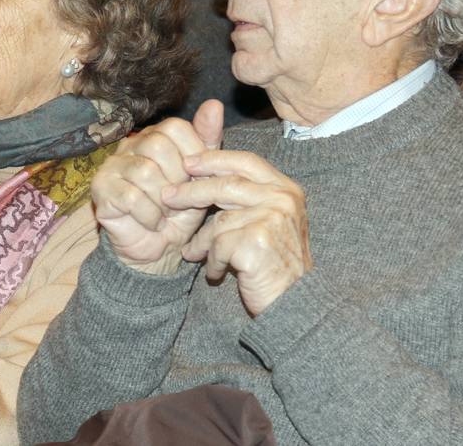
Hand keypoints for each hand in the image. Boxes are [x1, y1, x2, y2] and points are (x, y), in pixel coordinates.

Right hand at [91, 100, 223, 273]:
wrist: (161, 250)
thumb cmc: (181, 212)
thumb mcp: (203, 176)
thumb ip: (207, 140)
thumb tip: (215, 104)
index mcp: (156, 137)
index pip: (175, 127)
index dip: (192, 154)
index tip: (196, 180)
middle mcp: (130, 145)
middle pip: (158, 145)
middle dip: (177, 179)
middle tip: (179, 200)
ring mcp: (112, 166)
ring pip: (145, 171)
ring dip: (164, 200)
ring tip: (166, 213)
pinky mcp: (101, 190)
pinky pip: (130, 196)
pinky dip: (150, 215)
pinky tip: (153, 222)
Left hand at [164, 150, 310, 316]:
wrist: (294, 302)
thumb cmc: (277, 263)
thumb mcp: (270, 221)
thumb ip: (247, 198)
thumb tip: (202, 175)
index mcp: (286, 189)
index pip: (246, 161)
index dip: (214, 159)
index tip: (188, 162)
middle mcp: (282, 200)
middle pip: (226, 184)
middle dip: (192, 191)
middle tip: (168, 197)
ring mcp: (271, 219)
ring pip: (218, 221)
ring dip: (201, 241)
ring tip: (194, 254)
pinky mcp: (257, 242)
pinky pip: (218, 246)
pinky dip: (212, 262)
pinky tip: (216, 274)